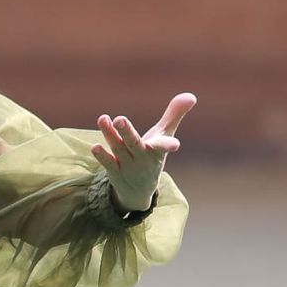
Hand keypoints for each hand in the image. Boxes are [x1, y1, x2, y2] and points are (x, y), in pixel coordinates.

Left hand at [94, 92, 194, 212]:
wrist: (139, 190)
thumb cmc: (153, 155)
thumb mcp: (165, 135)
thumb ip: (174, 115)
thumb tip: (191, 96)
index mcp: (156, 150)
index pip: (163, 146)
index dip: (169, 144)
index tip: (176, 146)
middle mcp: (142, 158)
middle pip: (134, 143)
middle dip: (127, 132)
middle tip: (120, 119)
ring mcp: (127, 165)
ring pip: (118, 148)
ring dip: (110, 135)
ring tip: (103, 118)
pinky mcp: (114, 170)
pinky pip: (108, 163)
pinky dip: (102, 155)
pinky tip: (95, 146)